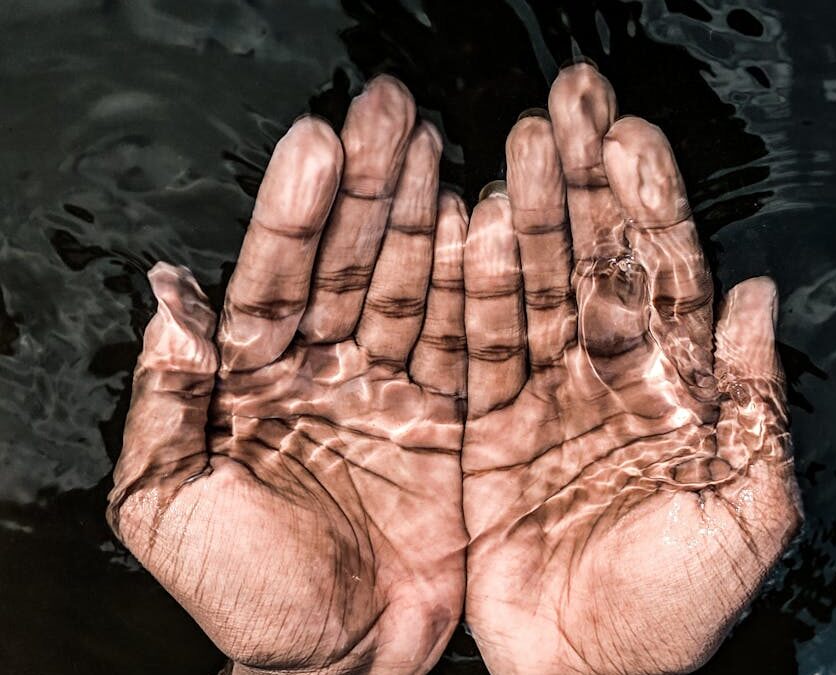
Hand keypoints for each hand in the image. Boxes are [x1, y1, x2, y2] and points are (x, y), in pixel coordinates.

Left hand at [108, 77, 467, 674]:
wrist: (336, 659)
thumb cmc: (245, 596)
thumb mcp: (164, 503)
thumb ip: (163, 397)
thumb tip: (167, 295)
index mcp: (255, 383)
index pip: (274, 279)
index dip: (294, 213)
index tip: (318, 144)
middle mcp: (328, 372)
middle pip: (351, 263)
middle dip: (369, 186)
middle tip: (390, 110)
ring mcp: (394, 391)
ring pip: (412, 287)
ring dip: (423, 215)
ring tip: (436, 144)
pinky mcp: (452, 421)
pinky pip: (467, 344)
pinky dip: (476, 288)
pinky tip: (479, 224)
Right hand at [462, 64, 801, 674]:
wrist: (590, 669)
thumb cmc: (676, 605)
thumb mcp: (748, 504)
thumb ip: (754, 396)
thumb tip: (762, 295)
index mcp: (676, 390)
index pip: (666, 276)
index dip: (649, 205)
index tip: (630, 139)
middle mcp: (607, 378)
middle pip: (594, 261)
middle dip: (583, 182)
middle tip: (567, 105)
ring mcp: (542, 397)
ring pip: (532, 287)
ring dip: (526, 216)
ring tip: (518, 146)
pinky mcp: (484, 425)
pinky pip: (476, 345)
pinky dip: (471, 288)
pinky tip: (469, 226)